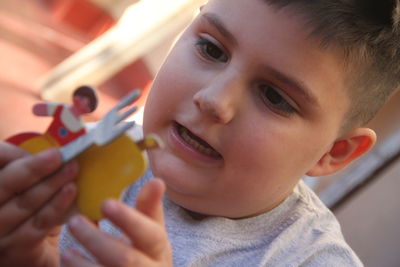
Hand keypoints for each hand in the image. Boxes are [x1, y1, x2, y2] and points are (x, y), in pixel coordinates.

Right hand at [0, 142, 77, 266]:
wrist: (35, 253)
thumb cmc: (32, 212)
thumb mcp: (27, 187)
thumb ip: (34, 169)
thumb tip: (60, 146)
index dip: (10, 154)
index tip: (35, 146)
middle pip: (5, 184)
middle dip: (34, 168)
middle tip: (58, 156)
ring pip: (24, 203)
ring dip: (51, 184)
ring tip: (72, 169)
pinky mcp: (15, 249)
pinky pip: (37, 224)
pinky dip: (56, 206)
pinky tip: (70, 192)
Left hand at [63, 178, 172, 266]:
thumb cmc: (145, 255)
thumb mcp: (151, 234)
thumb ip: (150, 209)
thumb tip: (156, 180)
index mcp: (160, 251)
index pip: (150, 234)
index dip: (129, 220)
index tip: (106, 202)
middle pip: (125, 259)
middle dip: (98, 240)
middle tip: (74, 221)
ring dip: (84, 265)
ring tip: (67, 251)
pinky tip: (67, 265)